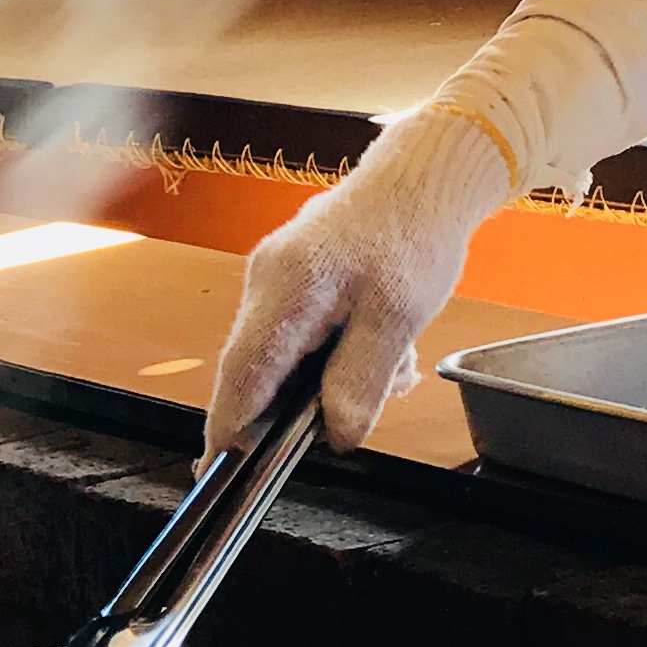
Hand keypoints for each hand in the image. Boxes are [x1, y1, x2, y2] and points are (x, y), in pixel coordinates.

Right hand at [205, 106, 513, 455]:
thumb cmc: (413, 236)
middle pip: (256, 369)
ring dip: (332, 377)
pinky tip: (386, 346)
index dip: (229, 429)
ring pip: (285, 354)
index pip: (241, 375)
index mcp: (285, 290)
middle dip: (298, 407)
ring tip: (395, 367)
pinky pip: (301, 332)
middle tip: (344, 427)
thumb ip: (360, 380)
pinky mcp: (296, 275)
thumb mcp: (397, 318)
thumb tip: (335, 435)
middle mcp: (267, 282)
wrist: (426, 174)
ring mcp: (277, 276)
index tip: (220, 472)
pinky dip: (337, 352)